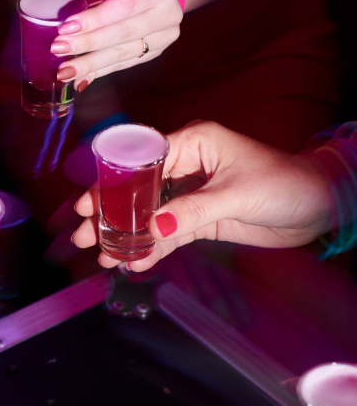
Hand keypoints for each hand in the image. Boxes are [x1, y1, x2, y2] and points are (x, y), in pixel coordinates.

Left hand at [51, 0, 182, 90]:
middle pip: (122, 34)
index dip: (94, 19)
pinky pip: (122, 65)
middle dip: (86, 44)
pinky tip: (78, 80)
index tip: (66, 28)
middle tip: (58, 49)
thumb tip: (55, 23)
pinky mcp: (155, 53)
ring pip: (122, 55)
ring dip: (89, 64)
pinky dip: (98, 72)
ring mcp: (165, 37)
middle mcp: (168, 14)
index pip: (124, 6)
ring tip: (63, 71)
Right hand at [72, 120, 331, 270]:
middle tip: (85, 235)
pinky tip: (133, 261)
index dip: (111, 184)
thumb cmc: (286, 183)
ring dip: (126, 235)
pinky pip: (168, 233)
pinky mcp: (199, 219)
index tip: (88, 203)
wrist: (320, 207)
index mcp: (193, 144)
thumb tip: (153, 230)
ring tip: (104, 254)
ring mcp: (190, 195)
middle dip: (110, 214)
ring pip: (148, 215)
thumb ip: (191, 212)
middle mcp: (186, 166)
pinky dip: (151, 248)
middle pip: (137, 191)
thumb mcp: (236, 194)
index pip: (140, 163)